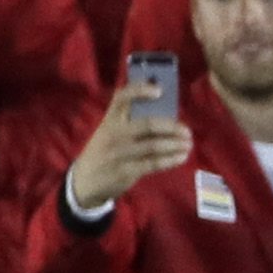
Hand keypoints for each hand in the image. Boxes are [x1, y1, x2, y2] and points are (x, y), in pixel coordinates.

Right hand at [63, 96, 192, 216]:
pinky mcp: (126, 171)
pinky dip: (171, 160)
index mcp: (110, 119)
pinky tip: (181, 157)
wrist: (84, 182)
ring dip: (175, 144)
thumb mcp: (108, 132)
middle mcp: (114, 133)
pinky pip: (153, 163)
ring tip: (188, 144)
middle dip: (172, 127)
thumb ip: (130, 122)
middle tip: (186, 131)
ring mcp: (120, 153)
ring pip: (154, 146)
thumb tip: (166, 114)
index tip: (160, 91)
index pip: (123, 97)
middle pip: (148, 124)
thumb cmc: (103, 151)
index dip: (141, 90)